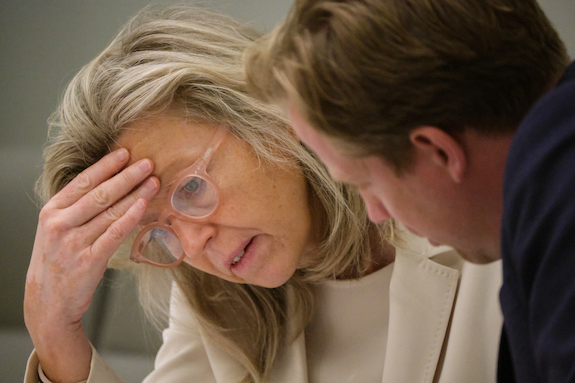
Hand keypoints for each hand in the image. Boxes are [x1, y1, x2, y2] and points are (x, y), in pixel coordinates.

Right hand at [24, 148, 158, 382]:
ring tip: (154, 181)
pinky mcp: (89, 260)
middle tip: (148, 163)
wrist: (48, 301)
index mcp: (51, 211)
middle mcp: (59, 224)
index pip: (82, 182)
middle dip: (127, 176)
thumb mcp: (56, 228)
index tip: (125, 153)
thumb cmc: (57, 260)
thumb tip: (109, 181)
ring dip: (135, 194)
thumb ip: (75, 207)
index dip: (106, 166)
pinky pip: (114, 233)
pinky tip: (143, 205)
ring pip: (110, 211)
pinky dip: (130, 217)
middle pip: (100, 193)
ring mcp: (73, 243)